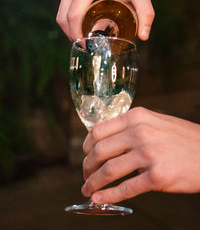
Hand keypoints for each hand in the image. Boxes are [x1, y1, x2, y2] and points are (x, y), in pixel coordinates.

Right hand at [56, 0, 154, 40]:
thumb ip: (146, 12)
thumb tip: (143, 37)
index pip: (73, 17)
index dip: (77, 36)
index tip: (87, 46)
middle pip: (62, 18)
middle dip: (72, 35)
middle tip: (86, 45)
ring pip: (60, 12)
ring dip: (68, 27)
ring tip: (82, 36)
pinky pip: (61, 4)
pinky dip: (67, 15)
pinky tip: (80, 20)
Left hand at [81, 107, 199, 203]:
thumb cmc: (181, 138)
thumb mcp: (155, 121)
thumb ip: (131, 127)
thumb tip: (106, 141)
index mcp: (137, 117)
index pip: (98, 130)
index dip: (86, 146)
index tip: (85, 155)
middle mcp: (140, 132)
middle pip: (99, 151)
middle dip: (87, 166)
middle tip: (86, 175)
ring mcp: (148, 154)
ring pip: (109, 171)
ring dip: (93, 183)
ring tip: (88, 189)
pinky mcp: (157, 176)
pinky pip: (125, 188)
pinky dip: (108, 196)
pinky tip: (99, 199)